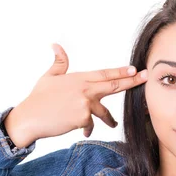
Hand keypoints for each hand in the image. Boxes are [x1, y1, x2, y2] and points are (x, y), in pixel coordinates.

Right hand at [4, 43, 147, 146]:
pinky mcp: (82, 118)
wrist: (29, 118)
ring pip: (104, 112)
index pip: (105, 74)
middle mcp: (85, 89)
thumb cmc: (38, 99)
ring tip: (113, 124)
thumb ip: (59, 62)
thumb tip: (56, 45)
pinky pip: (90, 125)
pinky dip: (87, 129)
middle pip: (113, 85)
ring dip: (109, 120)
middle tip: (146, 78)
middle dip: (132, 82)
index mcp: (79, 78)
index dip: (121, 72)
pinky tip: (81, 131)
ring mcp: (85, 103)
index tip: (135, 69)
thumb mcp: (49, 77)